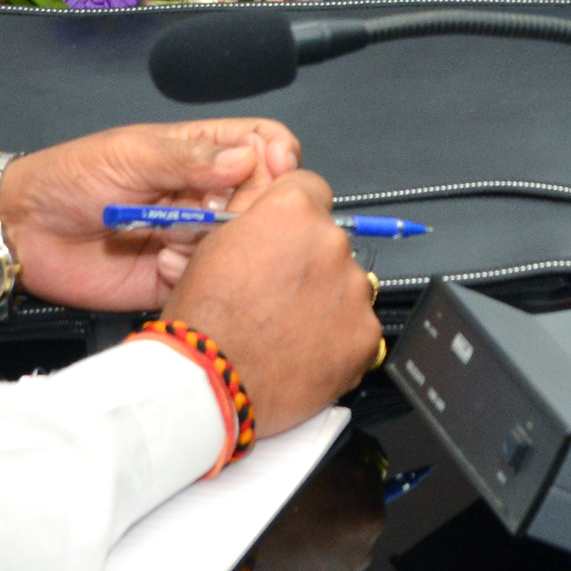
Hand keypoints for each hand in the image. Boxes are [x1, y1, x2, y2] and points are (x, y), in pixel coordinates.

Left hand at [0, 120, 299, 310]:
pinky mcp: (177, 277)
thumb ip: (189, 159)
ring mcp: (193, 237)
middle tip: (203, 212)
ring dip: (209, 245)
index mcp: (198, 153)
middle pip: (262, 200)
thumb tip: (247, 158)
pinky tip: (156, 265)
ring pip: (240, 245)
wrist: (24, 232)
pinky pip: (209, 282)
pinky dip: (188, 275)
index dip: (277, 156)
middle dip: (241, 209)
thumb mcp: (129, 155)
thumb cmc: (67, 178)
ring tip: (166, 239)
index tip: (275, 169)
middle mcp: (203, 195)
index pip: (262, 145)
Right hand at [161, 166, 379, 432]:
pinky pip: (359, 328)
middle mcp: (330, 242)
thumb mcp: (212, 247)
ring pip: (348, 285)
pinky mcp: (366, 334)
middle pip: (330, 240)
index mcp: (292, 212)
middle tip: (279, 293)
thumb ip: (254, 221)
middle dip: (310, 262)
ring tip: (289, 328)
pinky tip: (306, 351)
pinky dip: (339, 339)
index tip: (286, 236)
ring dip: (327, 300)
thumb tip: (269, 215)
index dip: (294, 216)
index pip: (311, 189)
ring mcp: (354, 289)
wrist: (212, 381)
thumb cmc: (204, 320)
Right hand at [225, 453, 389, 570]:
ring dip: (315, 556)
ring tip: (282, 541)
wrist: (222, 547)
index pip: (371, 496)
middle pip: (352, 537)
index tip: (332, 488)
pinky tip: (276, 566)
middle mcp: (360, 560)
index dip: (348, 490)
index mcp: (368, 519)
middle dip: (333, 526)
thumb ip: (348, 462)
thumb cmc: (265, 500)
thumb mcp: (317, 459)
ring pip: (330, 567)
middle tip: (300, 515)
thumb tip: (360, 456)